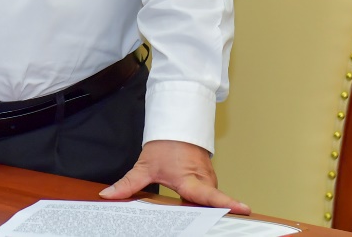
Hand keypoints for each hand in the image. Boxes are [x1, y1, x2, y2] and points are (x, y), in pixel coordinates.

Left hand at [99, 140, 249, 212]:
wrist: (176, 125)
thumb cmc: (165, 144)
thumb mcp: (145, 166)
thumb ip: (128, 184)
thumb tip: (109, 195)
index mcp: (189, 179)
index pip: (210, 195)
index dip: (226, 203)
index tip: (242, 208)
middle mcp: (203, 181)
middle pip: (210, 205)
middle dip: (211, 217)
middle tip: (211, 226)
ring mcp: (208, 180)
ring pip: (209, 201)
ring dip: (206, 210)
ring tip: (204, 224)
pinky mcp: (209, 179)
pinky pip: (208, 195)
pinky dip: (204, 203)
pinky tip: (196, 212)